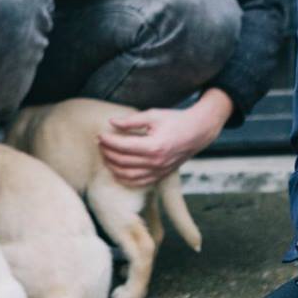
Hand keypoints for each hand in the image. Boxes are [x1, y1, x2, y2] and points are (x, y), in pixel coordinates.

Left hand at [97, 90, 231, 186]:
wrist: (198, 131)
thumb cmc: (175, 120)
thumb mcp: (153, 115)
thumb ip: (131, 120)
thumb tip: (111, 122)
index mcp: (154, 146)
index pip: (123, 146)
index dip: (108, 141)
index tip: (99, 135)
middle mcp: (156, 162)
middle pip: (123, 161)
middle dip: (107, 153)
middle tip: (100, 144)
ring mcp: (159, 171)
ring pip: (128, 175)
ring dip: (113, 167)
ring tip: (105, 156)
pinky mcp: (161, 175)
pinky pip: (139, 182)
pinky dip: (125, 179)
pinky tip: (117, 170)